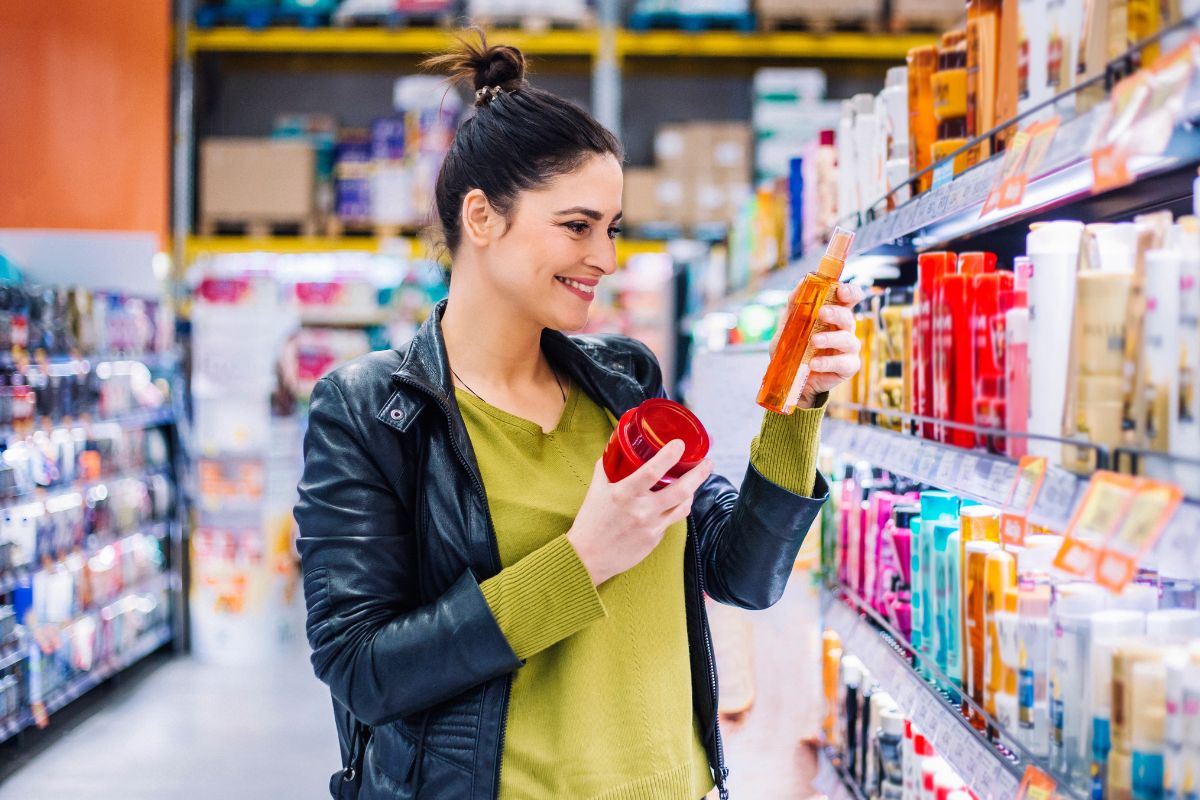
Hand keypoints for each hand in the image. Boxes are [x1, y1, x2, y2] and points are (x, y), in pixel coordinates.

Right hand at [567, 440, 714, 585]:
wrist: (588, 558)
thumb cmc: (590, 522)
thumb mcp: (595, 490)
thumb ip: (606, 468)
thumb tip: (616, 449)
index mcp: (624, 494)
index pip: (653, 471)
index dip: (670, 455)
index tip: (680, 444)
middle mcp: (641, 510)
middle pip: (680, 490)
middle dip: (699, 474)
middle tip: (708, 463)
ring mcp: (651, 527)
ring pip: (683, 506)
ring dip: (693, 491)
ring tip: (695, 482)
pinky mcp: (655, 540)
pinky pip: (671, 520)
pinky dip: (674, 509)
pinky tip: (674, 503)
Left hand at [770, 283, 864, 409]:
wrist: (790, 378)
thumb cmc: (793, 348)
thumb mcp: (789, 324)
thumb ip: (795, 304)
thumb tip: (803, 281)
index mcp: (834, 315)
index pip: (850, 298)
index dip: (850, 292)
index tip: (841, 290)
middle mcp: (844, 330)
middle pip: (849, 317)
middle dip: (837, 313)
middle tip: (821, 313)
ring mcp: (848, 349)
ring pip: (849, 340)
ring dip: (831, 339)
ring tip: (814, 341)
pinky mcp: (847, 367)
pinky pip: (844, 363)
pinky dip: (828, 362)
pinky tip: (814, 363)